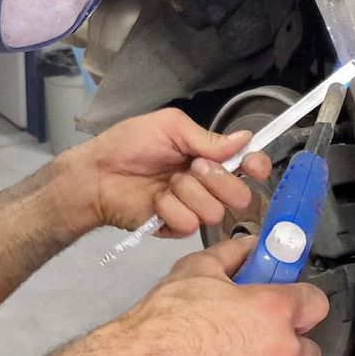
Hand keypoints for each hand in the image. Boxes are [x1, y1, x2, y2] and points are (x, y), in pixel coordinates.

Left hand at [60, 107, 270, 238]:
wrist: (98, 173)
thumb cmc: (129, 144)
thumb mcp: (170, 127)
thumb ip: (208, 138)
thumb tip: (246, 138)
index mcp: (210, 157)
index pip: (248, 165)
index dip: (256, 166)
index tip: (252, 166)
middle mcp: (207, 184)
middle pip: (241, 195)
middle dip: (218, 180)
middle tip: (192, 167)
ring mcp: (193, 208)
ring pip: (215, 212)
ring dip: (188, 193)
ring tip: (166, 183)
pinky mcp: (176, 228)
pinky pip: (189, 224)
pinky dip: (170, 208)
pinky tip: (155, 201)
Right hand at [94, 238, 328, 355]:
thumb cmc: (160, 327)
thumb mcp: (193, 272)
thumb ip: (231, 255)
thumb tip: (250, 247)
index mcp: (272, 309)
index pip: (315, 304)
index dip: (299, 306)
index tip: (287, 312)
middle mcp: (284, 351)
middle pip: (310, 351)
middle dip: (286, 348)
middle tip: (254, 348)